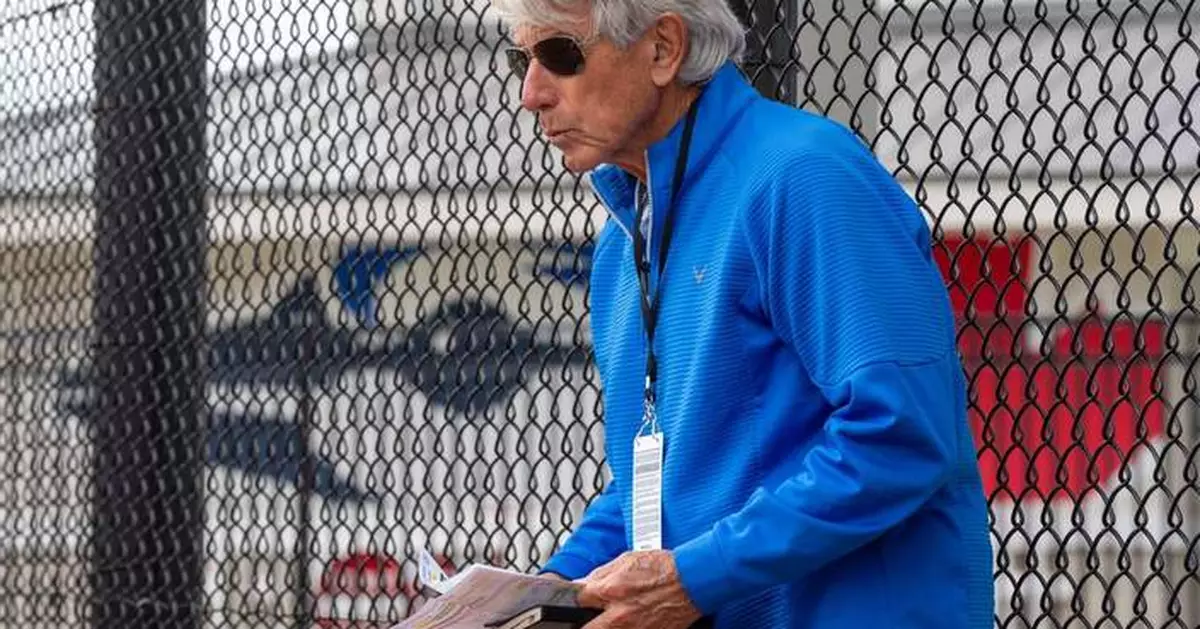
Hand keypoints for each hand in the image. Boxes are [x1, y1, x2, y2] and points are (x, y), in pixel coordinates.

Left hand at [577, 550, 700, 628]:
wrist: (694, 580)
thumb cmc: (664, 568)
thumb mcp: (627, 560)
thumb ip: (601, 574)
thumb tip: (582, 584)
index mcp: (611, 590)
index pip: (576, 601)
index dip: (575, 601)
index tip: (576, 602)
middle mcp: (620, 614)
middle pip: (585, 628)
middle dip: (583, 622)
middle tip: (586, 618)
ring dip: (604, 625)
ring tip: (610, 619)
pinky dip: (624, 628)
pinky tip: (628, 621)